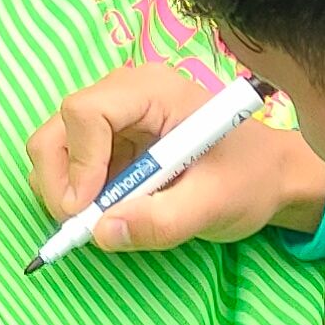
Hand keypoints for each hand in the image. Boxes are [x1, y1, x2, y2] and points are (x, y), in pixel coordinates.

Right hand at [27, 58, 324, 252]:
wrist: (269, 177)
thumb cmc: (249, 179)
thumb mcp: (214, 205)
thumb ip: (162, 221)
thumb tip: (102, 233)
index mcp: (152, 91)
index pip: (86, 111)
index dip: (79, 162)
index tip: (89, 209)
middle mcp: (124, 95)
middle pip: (58, 127)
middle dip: (59, 179)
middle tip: (80, 224)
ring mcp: (113, 117)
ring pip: (56, 146)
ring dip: (66, 190)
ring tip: (104, 218)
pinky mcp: (109, 141)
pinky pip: (71, 164)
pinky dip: (77, 194)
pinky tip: (113, 210)